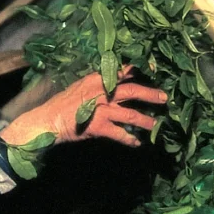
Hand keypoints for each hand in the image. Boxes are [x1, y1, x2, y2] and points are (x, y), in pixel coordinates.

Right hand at [0, 66, 167, 147]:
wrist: (48, 120)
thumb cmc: (64, 104)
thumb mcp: (81, 87)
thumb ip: (100, 84)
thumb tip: (119, 82)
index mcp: (96, 78)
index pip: (122, 70)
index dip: (140, 70)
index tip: (155, 69)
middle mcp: (100, 91)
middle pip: (131, 89)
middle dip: (150, 94)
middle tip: (165, 98)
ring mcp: (100, 109)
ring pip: (130, 113)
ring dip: (145, 120)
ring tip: (156, 125)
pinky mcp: (98, 126)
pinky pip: (119, 133)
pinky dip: (130, 139)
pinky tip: (137, 143)